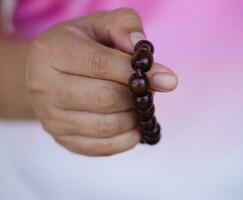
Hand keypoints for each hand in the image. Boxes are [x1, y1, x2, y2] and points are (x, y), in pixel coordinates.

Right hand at [26, 8, 177, 155]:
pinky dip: (126, 140)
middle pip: (106, 99)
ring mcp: (51, 118)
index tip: (167, 79)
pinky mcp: (62, 139)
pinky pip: (101, 147)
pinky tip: (134, 126)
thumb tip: (149, 63)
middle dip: (136, 97)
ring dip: (134, 118)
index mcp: (52, 52)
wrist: (48, 70)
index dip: (137, 73)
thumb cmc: (80, 45)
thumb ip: (125, 28)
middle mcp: (44, 87)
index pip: (100, 64)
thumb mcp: (100, 24)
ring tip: (138, 107)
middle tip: (148, 92)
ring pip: (107, 126)